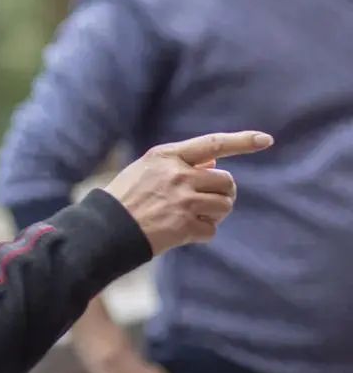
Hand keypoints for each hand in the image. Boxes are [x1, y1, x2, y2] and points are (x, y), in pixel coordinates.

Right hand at [104, 131, 272, 255]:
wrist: (106, 227)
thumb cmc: (127, 196)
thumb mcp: (147, 169)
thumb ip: (180, 164)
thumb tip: (215, 164)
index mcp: (167, 156)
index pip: (213, 144)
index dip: (242, 141)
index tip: (266, 139)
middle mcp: (177, 175)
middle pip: (225, 182)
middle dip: (222, 193)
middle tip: (207, 201)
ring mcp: (182, 201)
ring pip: (224, 206)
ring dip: (215, 214)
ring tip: (192, 216)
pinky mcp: (184, 226)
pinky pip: (211, 230)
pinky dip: (201, 233)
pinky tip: (181, 231)